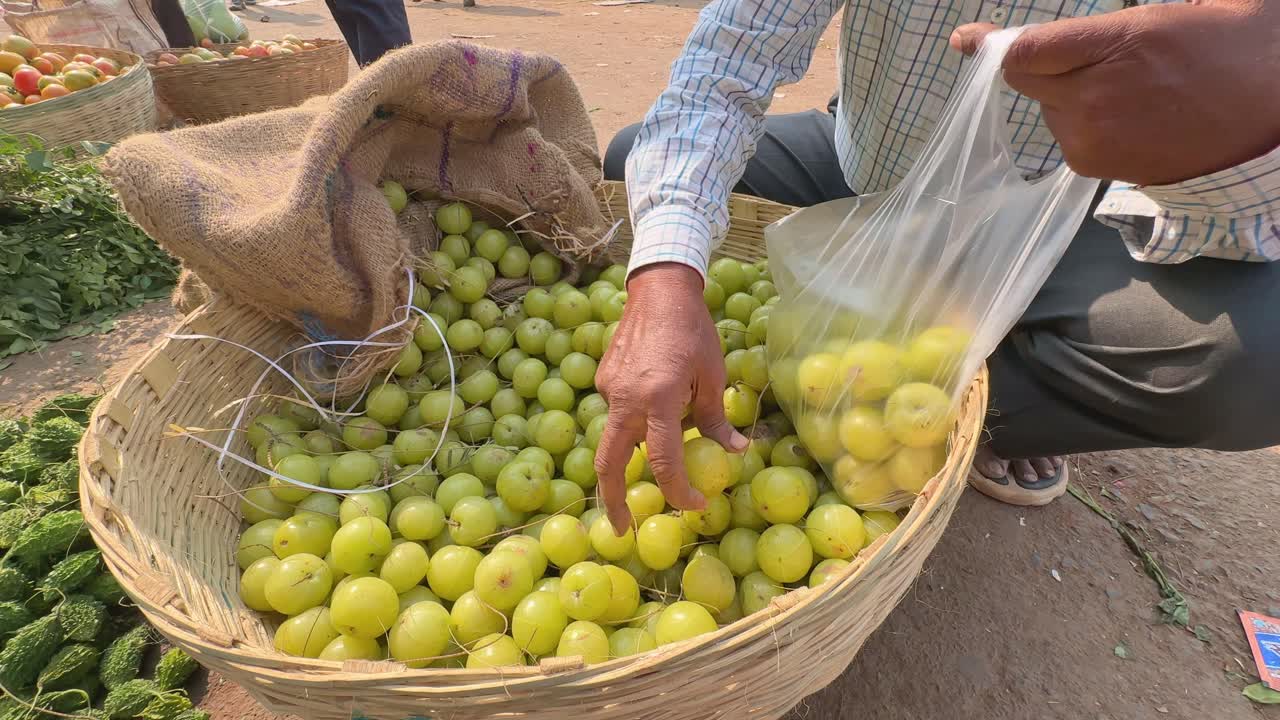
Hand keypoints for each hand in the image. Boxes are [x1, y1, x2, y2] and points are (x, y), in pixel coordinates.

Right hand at [594, 263, 748, 533]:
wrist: (659, 290)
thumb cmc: (694, 331)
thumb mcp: (713, 375)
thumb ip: (717, 419)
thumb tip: (737, 453)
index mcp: (659, 398)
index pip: (664, 461)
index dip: (679, 490)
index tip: (695, 504)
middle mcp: (626, 398)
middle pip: (610, 463)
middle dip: (613, 500)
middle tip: (622, 529)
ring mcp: (609, 388)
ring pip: (615, 437)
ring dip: (630, 457)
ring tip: (646, 466)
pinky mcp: (604, 379)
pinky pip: (618, 412)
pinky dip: (634, 422)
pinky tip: (653, 404)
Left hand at [951, 1, 1279, 185]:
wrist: (1275, 97)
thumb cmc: (1223, 41)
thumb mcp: (1156, 14)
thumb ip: (1085, 31)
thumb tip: (1028, 44)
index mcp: (1112, 45)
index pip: (1023, 54)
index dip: (992, 46)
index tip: (966, 41)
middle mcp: (1094, 97)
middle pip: (1029, 84)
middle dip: (1048, 69)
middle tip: (1096, 60)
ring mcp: (1096, 139)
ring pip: (1050, 114)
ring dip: (1069, 99)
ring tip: (1130, 89)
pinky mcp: (1103, 170)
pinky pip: (1072, 141)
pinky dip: (1086, 126)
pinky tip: (1132, 115)